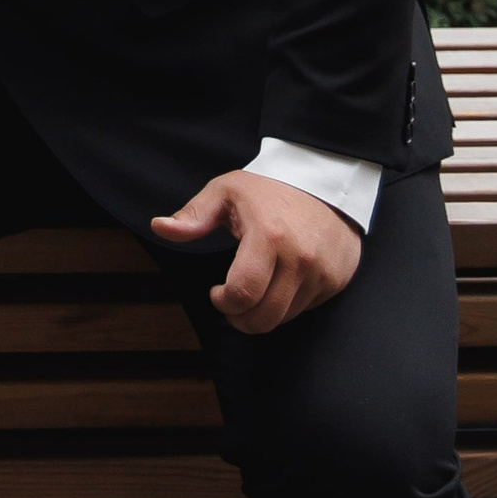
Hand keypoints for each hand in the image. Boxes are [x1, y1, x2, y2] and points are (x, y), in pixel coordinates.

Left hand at [151, 170, 362, 332]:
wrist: (326, 179)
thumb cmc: (269, 188)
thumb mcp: (226, 192)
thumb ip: (193, 216)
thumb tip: (160, 227)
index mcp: (268, 237)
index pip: (243, 292)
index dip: (224, 302)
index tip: (216, 293)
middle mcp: (299, 258)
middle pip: (265, 317)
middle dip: (240, 319)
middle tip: (232, 303)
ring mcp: (322, 271)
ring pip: (285, 317)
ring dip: (263, 313)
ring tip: (254, 291)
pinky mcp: (336, 279)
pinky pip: (306, 308)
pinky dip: (288, 304)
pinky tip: (280, 283)